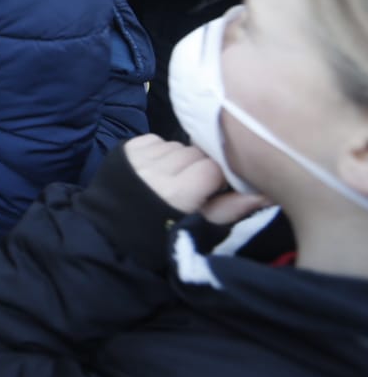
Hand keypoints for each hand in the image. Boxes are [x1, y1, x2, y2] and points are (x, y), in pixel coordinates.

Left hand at [123, 134, 270, 222]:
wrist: (109, 233)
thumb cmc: (158, 237)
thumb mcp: (198, 229)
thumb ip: (231, 209)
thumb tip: (266, 193)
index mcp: (176, 192)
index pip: (213, 167)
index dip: (219, 177)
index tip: (216, 190)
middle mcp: (155, 168)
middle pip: (196, 153)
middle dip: (201, 167)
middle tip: (195, 187)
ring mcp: (137, 156)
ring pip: (177, 145)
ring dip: (181, 158)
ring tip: (175, 179)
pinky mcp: (124, 148)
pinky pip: (155, 139)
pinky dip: (162, 151)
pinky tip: (158, 169)